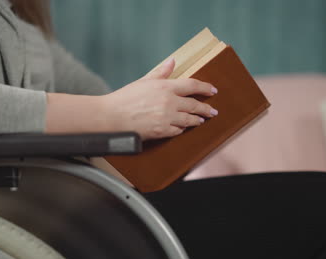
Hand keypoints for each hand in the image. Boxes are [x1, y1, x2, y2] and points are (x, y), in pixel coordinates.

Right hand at [101, 58, 217, 139]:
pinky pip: (177, 131)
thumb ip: (161, 72)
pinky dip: (181, 129)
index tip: (213, 90)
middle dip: (206, 108)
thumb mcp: (143, 81)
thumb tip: (172, 61)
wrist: (112, 116)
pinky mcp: (161, 131)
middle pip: (194, 105)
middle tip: (213, 111)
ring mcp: (166, 118)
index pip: (192, 85)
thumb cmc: (125, 98)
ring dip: (197, 120)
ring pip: (189, 120)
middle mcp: (169, 102)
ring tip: (201, 120)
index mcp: (165, 87)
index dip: (205, 87)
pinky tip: (183, 128)